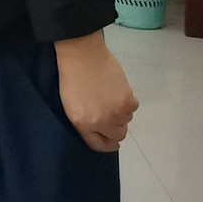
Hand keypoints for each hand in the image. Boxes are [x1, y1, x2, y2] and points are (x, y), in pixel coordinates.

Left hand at [55, 31, 138, 150]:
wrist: (82, 56)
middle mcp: (103, 122)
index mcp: (84, 124)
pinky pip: (132, 109)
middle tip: (111, 119)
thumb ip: (84, 122)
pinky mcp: (128, 100)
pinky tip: (118, 94)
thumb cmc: (70, 78)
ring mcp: (117, 112)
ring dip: (121, 115)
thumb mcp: (70, 106)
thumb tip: (100, 129)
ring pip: (126, 121)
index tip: (110, 143)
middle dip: (115, 131)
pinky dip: (127, 104)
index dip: (106, 145)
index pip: (99, 145)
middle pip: (117, 136)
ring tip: (111, 101)